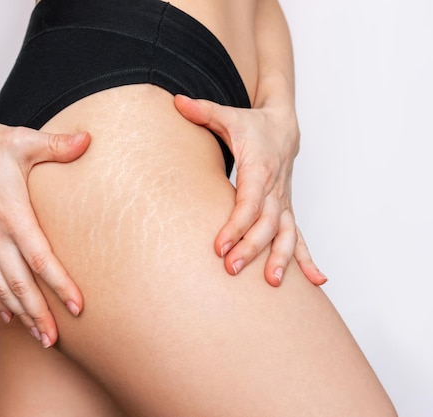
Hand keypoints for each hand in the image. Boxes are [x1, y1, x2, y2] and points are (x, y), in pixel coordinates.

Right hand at [0, 119, 90, 347]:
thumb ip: (58, 145)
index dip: (60, 285)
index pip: (40, 259)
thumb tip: (88, 140)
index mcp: (12, 214)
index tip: (77, 307)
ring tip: (36, 335)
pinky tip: (5, 315)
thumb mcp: (25, 141)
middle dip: (38, 314)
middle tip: (55, 339)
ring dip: (18, 314)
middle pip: (19, 284)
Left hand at [174, 95, 326, 286]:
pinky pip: (299, 236)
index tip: (219, 246)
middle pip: (266, 223)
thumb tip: (176, 101)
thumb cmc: (252, 125)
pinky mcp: (286, 210)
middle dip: (251, 248)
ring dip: (281, 258)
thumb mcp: (228, 115)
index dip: (236, 224)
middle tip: (230, 269)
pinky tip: (316, 281)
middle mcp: (275, 188)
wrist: (283, 125)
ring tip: (271, 283)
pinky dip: (308, 258)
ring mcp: (283, 201)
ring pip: (287, 233)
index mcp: (260, 167)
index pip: (249, 201)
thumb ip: (203, 111)